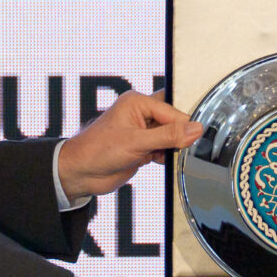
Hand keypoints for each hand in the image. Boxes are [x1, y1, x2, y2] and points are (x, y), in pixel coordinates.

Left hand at [58, 91, 201, 199]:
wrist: (80, 173)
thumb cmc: (96, 150)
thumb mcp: (137, 142)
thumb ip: (168, 135)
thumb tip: (194, 128)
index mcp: (137, 102)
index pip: (171, 110)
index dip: (184, 125)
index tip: (196, 137)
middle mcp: (140, 114)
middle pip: (173, 120)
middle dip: (179, 134)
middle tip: (183, 146)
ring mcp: (141, 132)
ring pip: (170, 136)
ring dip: (172, 147)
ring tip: (165, 154)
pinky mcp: (142, 148)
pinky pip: (164, 149)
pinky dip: (166, 156)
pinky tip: (159, 160)